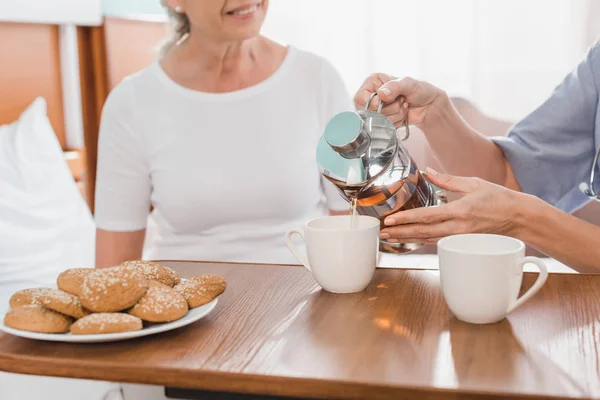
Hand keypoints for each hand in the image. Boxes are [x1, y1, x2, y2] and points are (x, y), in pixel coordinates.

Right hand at [354, 74, 446, 127]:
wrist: (429, 105)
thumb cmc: (419, 90)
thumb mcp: (408, 83)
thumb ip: (394, 87)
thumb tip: (382, 94)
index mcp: (372, 83)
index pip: (360, 98)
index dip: (374, 103)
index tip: (388, 99)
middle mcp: (371, 96)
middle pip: (369, 112)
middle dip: (389, 109)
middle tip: (400, 101)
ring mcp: (376, 110)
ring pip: (377, 121)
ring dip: (394, 116)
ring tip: (403, 106)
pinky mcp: (382, 121)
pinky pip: (384, 127)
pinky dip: (396, 122)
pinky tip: (402, 114)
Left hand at [379, 168, 530, 242]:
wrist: (519, 217)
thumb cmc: (499, 198)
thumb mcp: (473, 183)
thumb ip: (447, 179)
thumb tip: (427, 170)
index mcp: (460, 211)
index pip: (428, 216)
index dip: (407, 219)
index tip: (391, 220)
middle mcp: (458, 227)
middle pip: (423, 232)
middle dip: (401, 233)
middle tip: (382, 232)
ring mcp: (460, 236)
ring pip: (428, 239)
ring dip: (407, 238)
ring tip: (390, 237)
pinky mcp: (461, 240)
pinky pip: (436, 241)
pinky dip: (420, 240)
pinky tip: (409, 239)